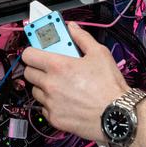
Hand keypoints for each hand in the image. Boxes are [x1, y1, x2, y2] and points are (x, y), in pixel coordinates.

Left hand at [22, 23, 129, 143]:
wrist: (117, 115)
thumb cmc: (109, 86)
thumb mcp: (99, 53)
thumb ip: (82, 38)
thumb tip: (72, 28)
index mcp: (58, 66)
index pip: (29, 55)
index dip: (33, 51)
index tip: (38, 51)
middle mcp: (50, 85)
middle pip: (29, 73)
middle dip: (38, 68)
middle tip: (51, 68)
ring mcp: (50, 103)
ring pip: (35, 91)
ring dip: (43, 86)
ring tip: (61, 84)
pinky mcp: (54, 118)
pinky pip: (43, 107)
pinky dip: (50, 103)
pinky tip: (65, 99)